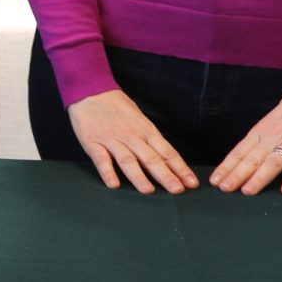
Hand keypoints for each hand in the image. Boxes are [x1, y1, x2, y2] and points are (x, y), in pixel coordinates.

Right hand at [67, 89, 195, 193]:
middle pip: (151, 158)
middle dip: (166, 175)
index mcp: (146, 130)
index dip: (180, 168)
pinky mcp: (92, 142)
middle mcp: (131, 136)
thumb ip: (151, 139)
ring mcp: (112, 139)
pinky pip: (101, 159)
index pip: (167, 152)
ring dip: (139, 176)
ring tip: (149, 191)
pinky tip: (114, 184)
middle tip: (177, 190)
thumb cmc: (118, 107)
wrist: (90, 90)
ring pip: (128, 160)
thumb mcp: (140, 119)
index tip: (192, 183)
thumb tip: (168, 159)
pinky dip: (107, 172)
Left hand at [211, 92, 281, 194]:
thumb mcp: (268, 123)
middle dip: (236, 175)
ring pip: (272, 163)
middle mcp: (272, 139)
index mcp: (260, 133)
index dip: (227, 167)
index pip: (240, 152)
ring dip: (259, 178)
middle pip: (252, 159)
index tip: (215, 180)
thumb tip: (241, 159)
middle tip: (224, 188)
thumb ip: (257, 141)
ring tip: (247, 191)